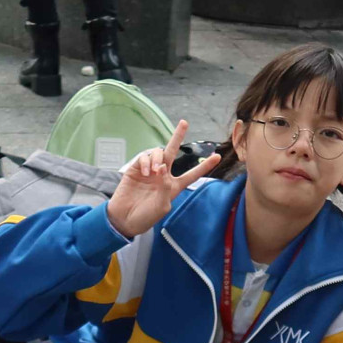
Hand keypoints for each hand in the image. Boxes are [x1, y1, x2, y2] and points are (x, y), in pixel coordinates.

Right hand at [106, 118, 210, 235]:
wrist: (124, 219)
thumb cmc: (145, 217)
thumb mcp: (161, 206)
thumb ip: (165, 188)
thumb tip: (163, 167)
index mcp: (173, 186)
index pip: (192, 174)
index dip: (204, 166)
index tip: (218, 157)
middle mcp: (163, 175)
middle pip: (173, 151)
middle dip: (177, 136)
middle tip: (184, 123)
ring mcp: (149, 170)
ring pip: (158, 153)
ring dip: (158, 158)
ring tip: (155, 171)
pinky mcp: (136, 169)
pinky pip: (143, 157)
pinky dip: (146, 162)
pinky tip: (146, 172)